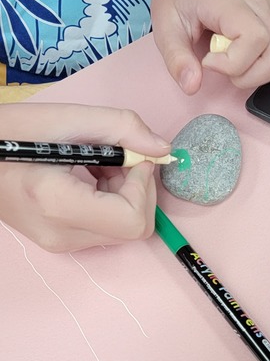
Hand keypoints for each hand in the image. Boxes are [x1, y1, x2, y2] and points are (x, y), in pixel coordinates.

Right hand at [0, 103, 170, 251]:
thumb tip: (162, 150)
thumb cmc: (11, 132)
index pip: (132, 219)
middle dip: (137, 187)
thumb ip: (123, 128)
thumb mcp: (68, 117)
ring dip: (125, 192)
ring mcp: (59, 244)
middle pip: (134, 228)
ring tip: (97, 162)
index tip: (131, 155)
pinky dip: (110, 200)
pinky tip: (89, 175)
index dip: (143, 185)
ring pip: (123, 229)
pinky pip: (105, 227)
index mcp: (59, 205)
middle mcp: (61, 235)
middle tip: (116, 155)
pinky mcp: (59, 242)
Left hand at [150, 0, 269, 93]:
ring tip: (243, 65)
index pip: (256, 39)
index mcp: (232, 3)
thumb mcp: (164, 23)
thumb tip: (192, 86)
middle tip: (226, 68)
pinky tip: (260, 61)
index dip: (232, 63)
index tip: (208, 60)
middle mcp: (262, 6)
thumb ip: (176, 57)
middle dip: (252, 76)